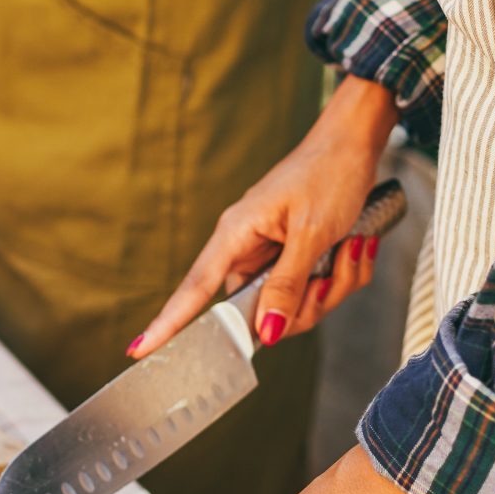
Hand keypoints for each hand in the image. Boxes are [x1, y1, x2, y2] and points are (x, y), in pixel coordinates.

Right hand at [131, 77, 399, 356]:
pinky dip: (339, 276)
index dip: (168, 322)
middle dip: (305, 303)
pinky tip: (353, 245)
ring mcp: (270, 255)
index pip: (194, 288)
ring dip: (330, 285)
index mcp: (236, 234)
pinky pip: (312, 290)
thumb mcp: (312, 232)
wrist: (353, 144)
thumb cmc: (328, 174)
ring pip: (293, 305)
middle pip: (260, 311)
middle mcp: (246, 248)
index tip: (141, 348)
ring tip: (349, 247)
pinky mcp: (292, 257)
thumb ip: (287, 285)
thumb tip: (266, 333)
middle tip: (331, 272)